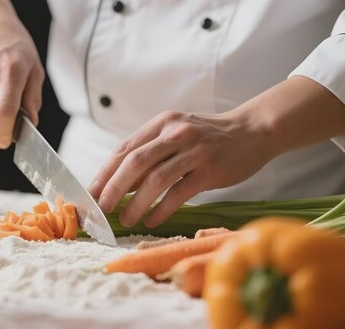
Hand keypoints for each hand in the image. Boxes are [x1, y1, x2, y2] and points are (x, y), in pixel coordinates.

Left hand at [89, 110, 273, 227]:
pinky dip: (162, 209)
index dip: (105, 172)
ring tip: (126, 220)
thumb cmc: (208, 137)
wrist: (253, 130)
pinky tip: (152, 220)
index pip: (124, 148)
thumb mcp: (177, 133)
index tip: (91, 193)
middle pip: (135, 162)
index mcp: (162, 123)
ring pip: (156, 179)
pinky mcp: (211, 169)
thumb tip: (120, 183)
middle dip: (114, 188)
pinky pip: (180, 192)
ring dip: (136, 203)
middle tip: (102, 209)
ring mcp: (194, 151)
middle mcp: (175, 133)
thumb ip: (151, 153)